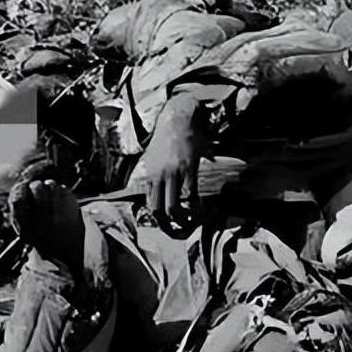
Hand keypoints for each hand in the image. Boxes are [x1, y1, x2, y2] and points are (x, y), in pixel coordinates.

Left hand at [138, 95, 203, 229]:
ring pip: (174, 207)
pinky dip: (196, 208)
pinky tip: (202, 210)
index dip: (160, 219)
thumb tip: (157, 188)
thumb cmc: (167, 138)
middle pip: (159, 211)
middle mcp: (158, 177)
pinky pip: (190, 195)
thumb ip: (155, 174)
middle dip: (170, 226)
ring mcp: (172, 174)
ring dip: (184, 220)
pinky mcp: (188, 169)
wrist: (177, 119)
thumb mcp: (153, 157)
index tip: (171, 225)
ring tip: (194, 222)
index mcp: (149, 176)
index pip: (150, 205)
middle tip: (181, 231)